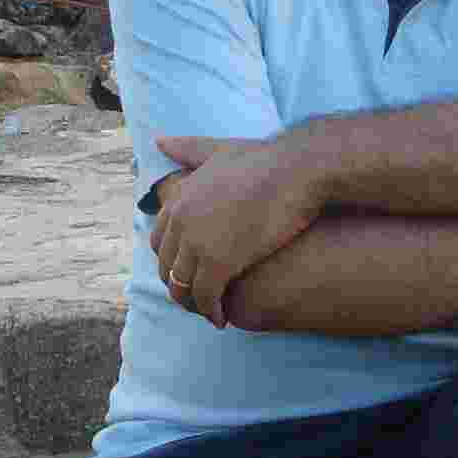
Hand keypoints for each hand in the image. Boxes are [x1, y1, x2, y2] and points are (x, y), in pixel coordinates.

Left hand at [149, 135, 324, 327]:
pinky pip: (206, 298)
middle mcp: (181, 221)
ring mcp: (197, 243)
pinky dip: (211, 311)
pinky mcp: (220, 263)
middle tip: (201, 297)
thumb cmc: (266, 159)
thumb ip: (189, 149)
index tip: (192, 269)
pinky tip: (223, 317)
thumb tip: (160, 140)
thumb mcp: (220, 150)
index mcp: (179, 198)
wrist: (297, 170)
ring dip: (193, 303)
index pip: (160, 241)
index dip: (174, 260)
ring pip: (182, 287)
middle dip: (181, 285)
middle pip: (168, 267)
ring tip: (211, 311)